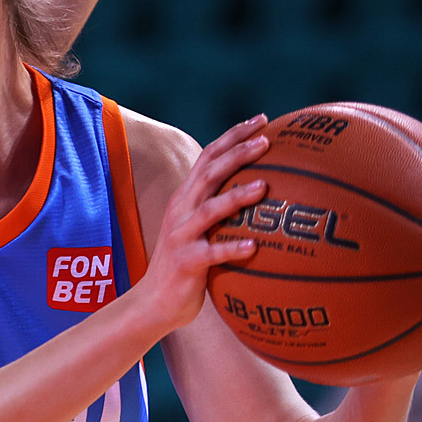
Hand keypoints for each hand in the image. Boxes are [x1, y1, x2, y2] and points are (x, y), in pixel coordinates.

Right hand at [138, 116, 269, 333]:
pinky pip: (212, 253)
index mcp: (187, 197)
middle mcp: (181, 209)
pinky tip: (254, 247)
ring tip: (265, 186)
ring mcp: (181, 235)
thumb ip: (222, 209)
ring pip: (210, 210)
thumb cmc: (188, 264)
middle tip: (266, 140)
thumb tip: (266, 193)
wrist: (155, 300)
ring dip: (237, 196)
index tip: (261, 120)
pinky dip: (233, 248)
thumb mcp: (201, 229)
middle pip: (209, 173)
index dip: (233, 135)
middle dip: (238, 153)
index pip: (209, 155)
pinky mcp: (187, 262)